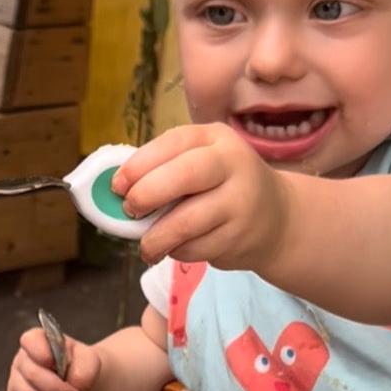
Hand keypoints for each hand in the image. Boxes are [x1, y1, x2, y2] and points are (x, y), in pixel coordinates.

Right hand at [7, 327, 100, 390]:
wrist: (77, 386)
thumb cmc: (79, 368)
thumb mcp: (89, 360)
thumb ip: (84, 368)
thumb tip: (73, 385)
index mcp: (37, 341)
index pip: (31, 341)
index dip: (41, 353)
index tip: (55, 364)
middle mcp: (22, 360)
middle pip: (33, 375)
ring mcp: (16, 382)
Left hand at [112, 122, 290, 270]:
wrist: (277, 217)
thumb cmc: (220, 185)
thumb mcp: (200, 162)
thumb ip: (162, 168)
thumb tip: (113, 191)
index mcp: (216, 138)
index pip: (172, 143)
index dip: (138, 165)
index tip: (116, 186)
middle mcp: (233, 164)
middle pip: (182, 176)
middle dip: (145, 196)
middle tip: (129, 211)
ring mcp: (241, 202)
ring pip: (186, 222)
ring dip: (156, 238)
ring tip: (145, 246)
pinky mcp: (240, 237)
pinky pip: (196, 248)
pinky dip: (178, 251)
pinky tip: (177, 248)